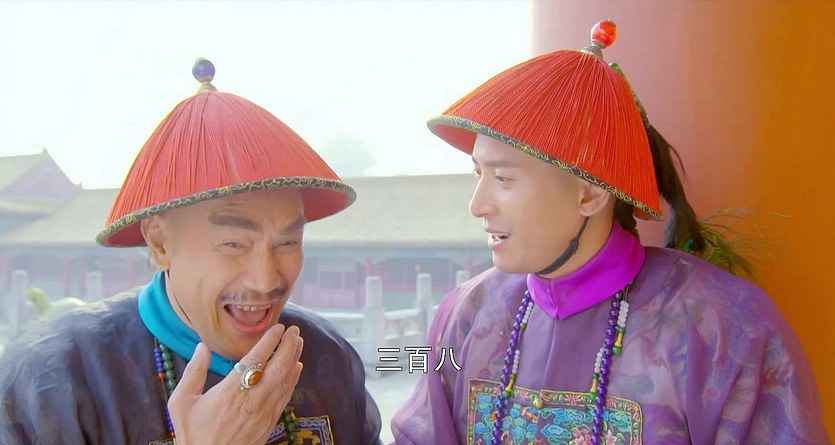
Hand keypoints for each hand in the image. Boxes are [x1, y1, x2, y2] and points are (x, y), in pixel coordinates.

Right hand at [168, 324, 303, 444]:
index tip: (278, 327)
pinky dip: (293, 379)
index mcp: (230, 391)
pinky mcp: (269, 422)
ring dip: (293, 359)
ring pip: (285, 380)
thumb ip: (193, 372)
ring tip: (298, 342)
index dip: (269, 341)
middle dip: (288, 346)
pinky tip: (296, 368)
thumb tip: (203, 347)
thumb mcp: (182, 402)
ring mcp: (263, 411)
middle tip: (294, 330)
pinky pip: (285, 396)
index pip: (256, 359)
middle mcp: (251, 399)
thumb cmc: (194, 434)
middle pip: (278, 367)